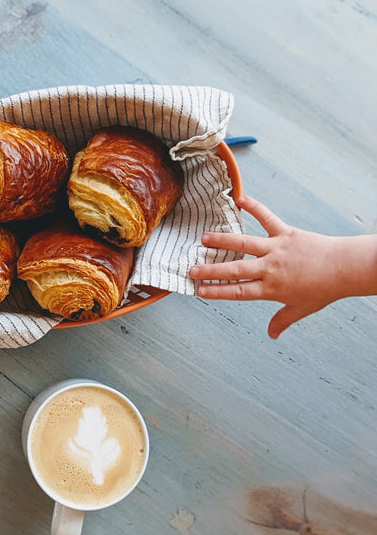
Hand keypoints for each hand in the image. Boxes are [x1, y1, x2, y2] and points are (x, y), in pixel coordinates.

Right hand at [189, 195, 376, 338]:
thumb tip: (272, 335)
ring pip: (245, 244)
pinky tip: (240, 199)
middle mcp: (270, 269)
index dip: (218, 292)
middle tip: (191, 269)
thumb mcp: (301, 308)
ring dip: (223, 241)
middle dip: (211, 270)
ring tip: (204, 238)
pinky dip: (255, 207)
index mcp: (272, 289)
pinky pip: (267, 218)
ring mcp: (276, 249)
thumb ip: (282, 320)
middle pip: (236, 269)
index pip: (239, 292)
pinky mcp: (286, 233)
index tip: (200, 292)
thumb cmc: (324, 289)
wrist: (344, 268)